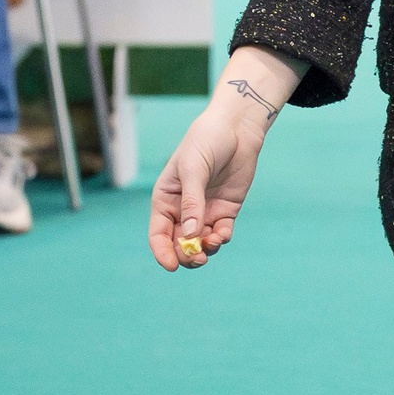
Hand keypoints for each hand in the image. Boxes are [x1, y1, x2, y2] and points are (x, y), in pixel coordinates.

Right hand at [149, 50, 299, 269]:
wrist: (235, 129)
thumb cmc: (205, 142)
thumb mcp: (193, 169)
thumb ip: (192, 202)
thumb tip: (189, 234)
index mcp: (165, 200)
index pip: (158, 234)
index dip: (163, 252)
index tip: (172, 265)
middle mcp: (183, 210)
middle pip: (179, 243)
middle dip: (187, 254)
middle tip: (198, 257)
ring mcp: (205, 211)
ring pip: (201, 242)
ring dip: (205, 249)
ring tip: (214, 243)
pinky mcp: (226, 210)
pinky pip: (221, 232)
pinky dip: (221, 238)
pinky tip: (223, 235)